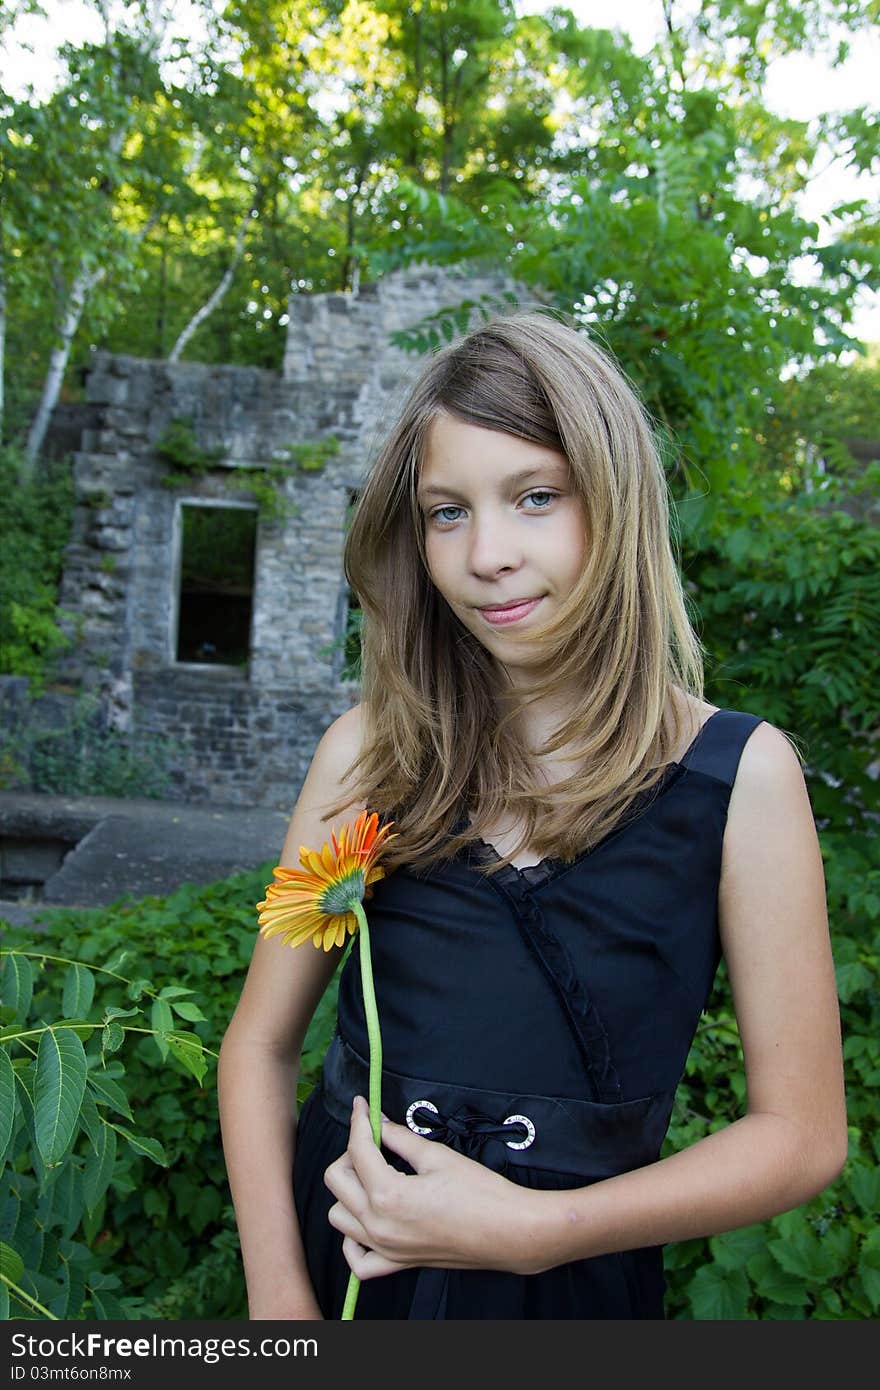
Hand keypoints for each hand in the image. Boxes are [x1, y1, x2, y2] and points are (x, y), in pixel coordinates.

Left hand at [323, 1095, 548, 1280]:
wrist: (509, 1232)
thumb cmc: (481, 1193)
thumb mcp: (437, 1156)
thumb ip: (400, 1138)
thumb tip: (380, 1123)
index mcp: (389, 1195)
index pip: (358, 1149)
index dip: (359, 1120)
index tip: (362, 1105)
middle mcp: (379, 1226)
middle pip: (336, 1180)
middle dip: (350, 1153)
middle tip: (373, 1139)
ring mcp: (386, 1248)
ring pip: (338, 1216)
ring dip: (348, 1192)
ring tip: (373, 1175)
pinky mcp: (397, 1263)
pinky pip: (357, 1259)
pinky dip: (353, 1239)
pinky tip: (369, 1219)